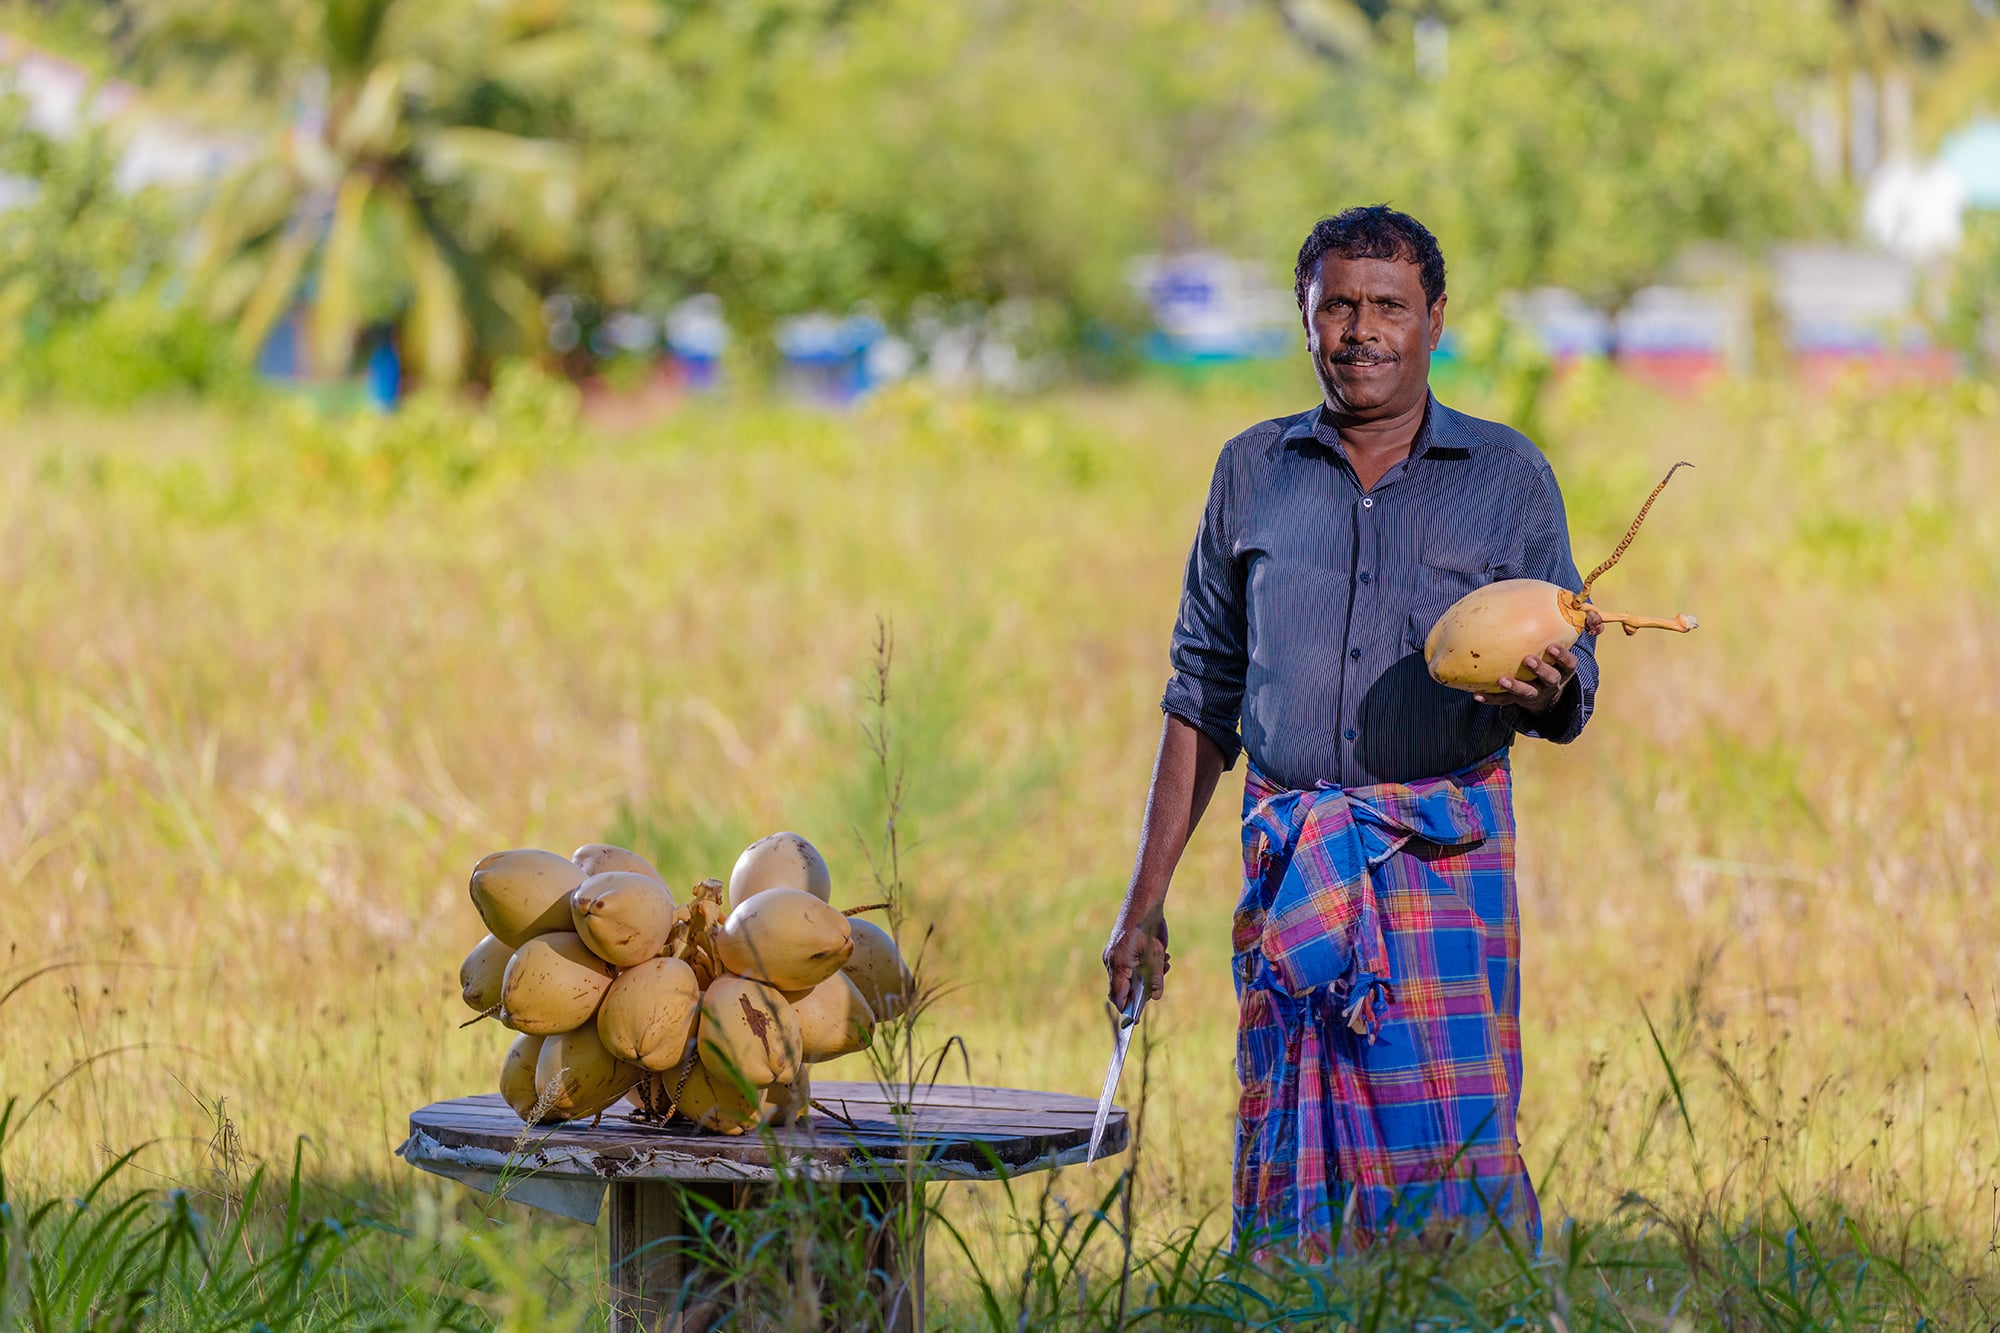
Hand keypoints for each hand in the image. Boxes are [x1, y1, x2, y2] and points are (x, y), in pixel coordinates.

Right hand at [1103, 913, 1168, 1010]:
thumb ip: (1155, 979)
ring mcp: (1114, 955)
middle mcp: (1112, 962)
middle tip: (1158, 985)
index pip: (1118, 996)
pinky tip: (1160, 955)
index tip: (1135, 1021)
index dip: (1127, 1010)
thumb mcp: (1156, 956)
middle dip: (1141, 990)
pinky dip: (1143, 965)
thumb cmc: (1147, 929)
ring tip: (1164, 963)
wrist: (1143, 904)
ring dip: (1147, 975)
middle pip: (1122, 988)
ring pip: (1129, 976)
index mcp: (1118, 965)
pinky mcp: (1119, 949)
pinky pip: (1130, 965)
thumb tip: (1154, 998)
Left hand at [1473, 611, 1600, 712]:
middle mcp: (1553, 682)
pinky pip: (1505, 701)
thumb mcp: (1556, 650)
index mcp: (1564, 669)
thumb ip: (1553, 630)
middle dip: (1540, 669)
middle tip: (1528, 659)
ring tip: (1501, 679)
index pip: (1569, 663)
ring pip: (1528, 692)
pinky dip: (1492, 698)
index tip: (1551, 646)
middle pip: (1551, 678)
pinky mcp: (1520, 701)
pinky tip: (1477, 695)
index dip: (1562, 656)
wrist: (1546, 695)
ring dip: (1515, 686)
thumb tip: (1544, 598)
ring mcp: (1537, 693)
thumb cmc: (1549, 660)